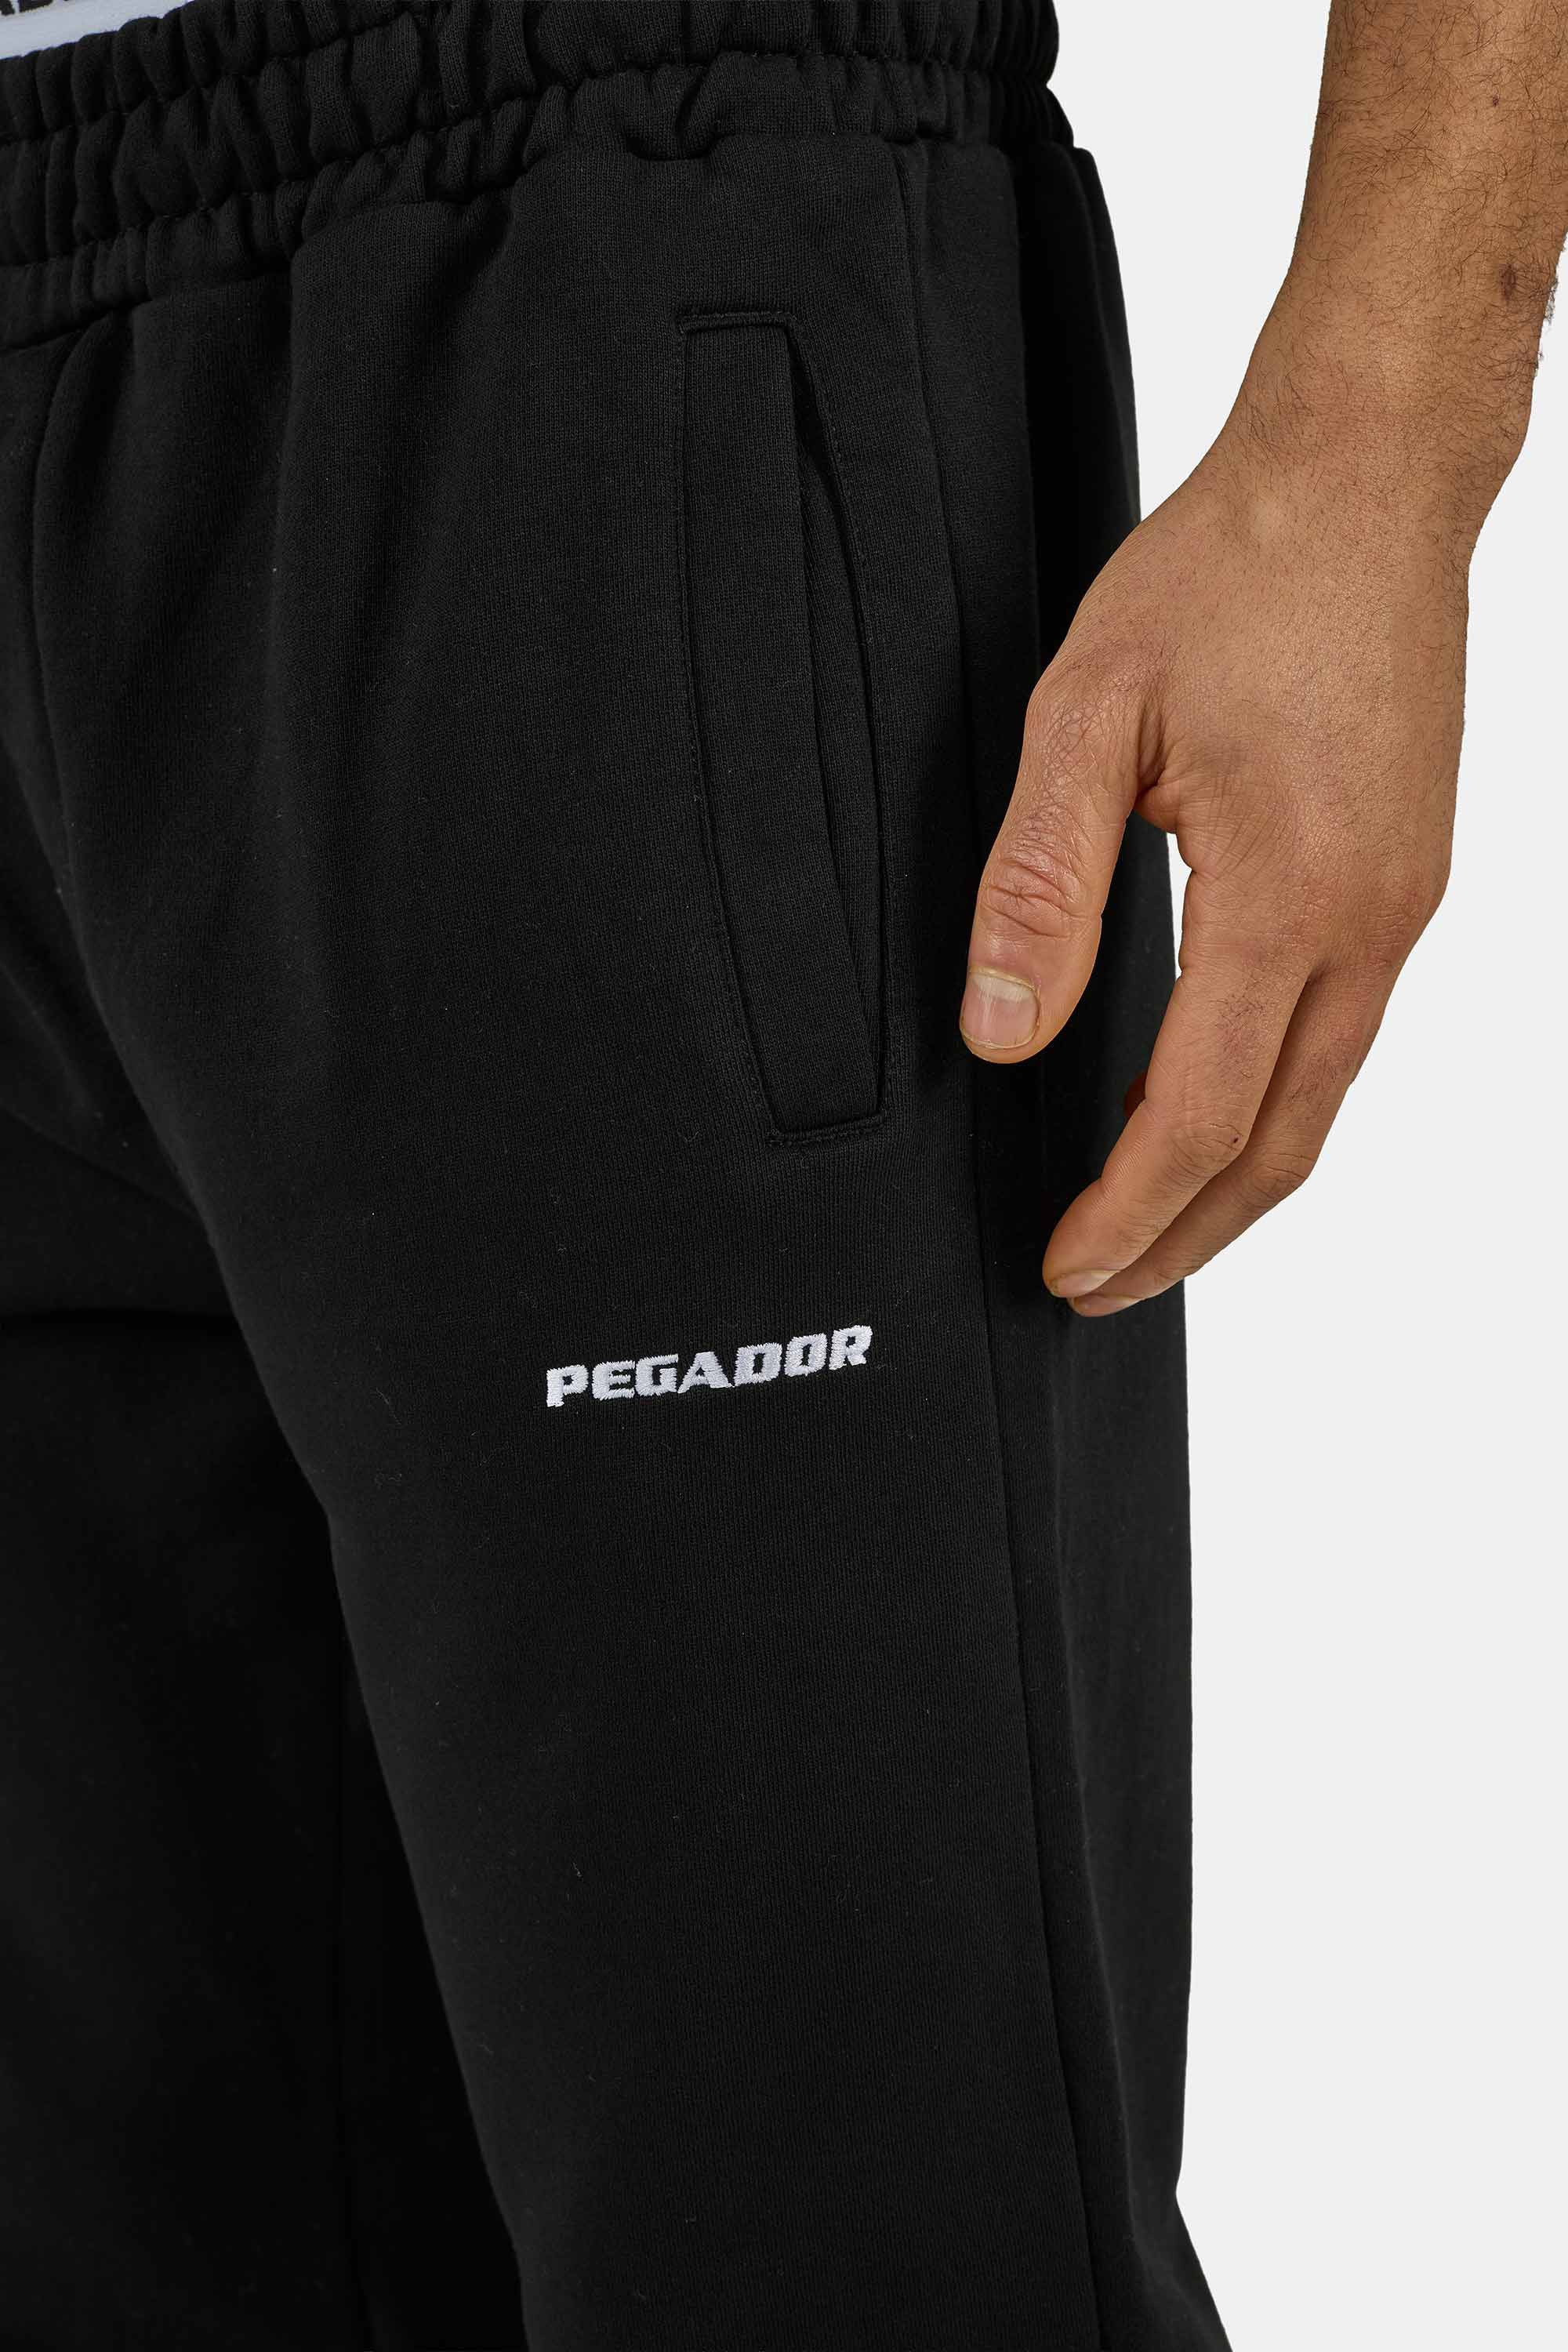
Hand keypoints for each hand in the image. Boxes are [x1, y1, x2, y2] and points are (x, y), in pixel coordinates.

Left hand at [958, 391, 1471, 1314]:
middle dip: (1186, 1238)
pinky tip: (1217, 1112)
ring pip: (1324, 1101)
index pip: (1200, 1113)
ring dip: (1234, 1185)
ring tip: (1150, 1230)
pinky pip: (1343, 1035)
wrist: (1369, 475)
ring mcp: (1402, 903)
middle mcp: (1371, 921)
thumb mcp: (1090, 711)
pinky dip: (1275, 1108)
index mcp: (1292, 894)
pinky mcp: (1405, 875)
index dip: (1129, 1212)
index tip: (1065, 1266)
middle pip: (1281, 1145)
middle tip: (1098, 1288)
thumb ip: (1039, 884)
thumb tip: (1003, 1035)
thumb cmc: (1233, 570)